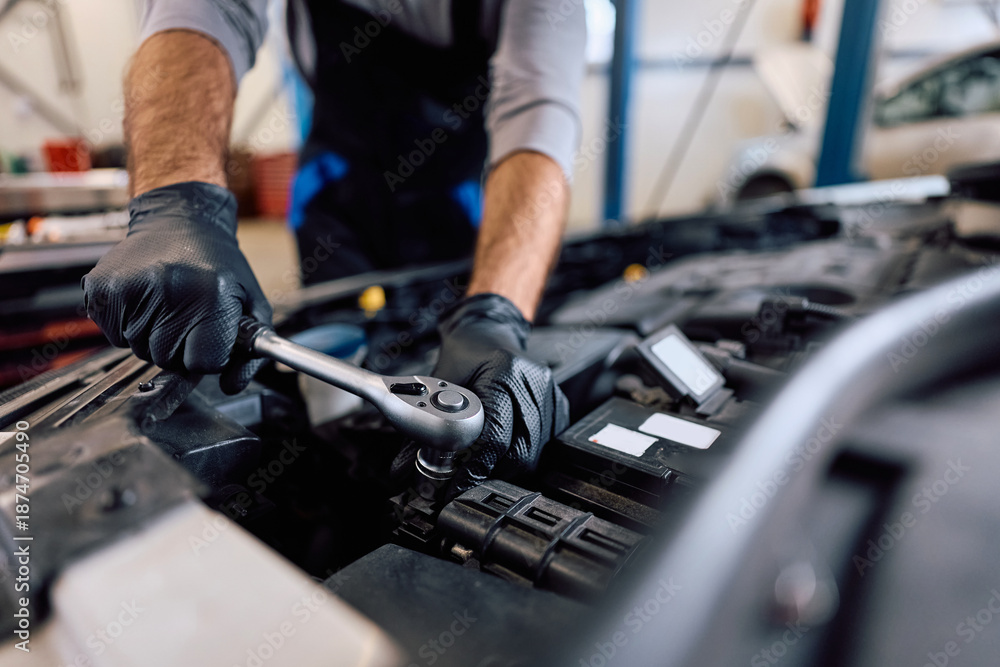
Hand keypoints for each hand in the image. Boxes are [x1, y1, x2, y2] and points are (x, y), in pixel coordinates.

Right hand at [82, 182, 271, 393]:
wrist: (180, 219)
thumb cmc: (218, 265)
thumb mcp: (251, 303)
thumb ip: (250, 352)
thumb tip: (231, 386)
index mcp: (211, 295)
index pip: (205, 362)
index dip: (210, 354)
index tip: (211, 333)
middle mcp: (169, 290)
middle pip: (168, 360)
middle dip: (181, 346)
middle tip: (188, 315)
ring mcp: (130, 289)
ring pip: (140, 351)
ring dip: (154, 336)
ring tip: (167, 303)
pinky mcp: (101, 289)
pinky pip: (114, 337)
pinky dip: (129, 327)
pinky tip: (144, 299)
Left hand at [433, 293, 568, 496]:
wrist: (489, 330)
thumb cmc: (466, 353)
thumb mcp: (441, 381)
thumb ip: (426, 422)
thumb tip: (406, 464)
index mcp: (504, 373)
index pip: (495, 435)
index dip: (477, 467)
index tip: (459, 485)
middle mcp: (532, 382)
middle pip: (521, 450)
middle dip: (494, 473)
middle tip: (469, 483)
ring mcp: (550, 393)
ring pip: (536, 452)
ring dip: (510, 468)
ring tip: (485, 471)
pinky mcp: (558, 403)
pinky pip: (548, 443)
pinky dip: (526, 456)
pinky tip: (507, 455)